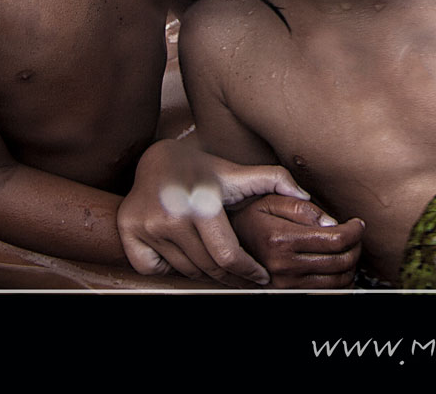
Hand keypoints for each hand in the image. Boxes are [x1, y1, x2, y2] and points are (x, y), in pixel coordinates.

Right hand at [117, 136, 309, 283]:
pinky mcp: (128, 234)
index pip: (229, 257)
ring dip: (204, 272)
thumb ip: (276, 182)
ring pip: (185, 271)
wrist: (156, 160)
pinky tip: (183, 253)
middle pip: (209, 269)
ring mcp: (146, 227)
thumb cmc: (204, 170)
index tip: (260, 276)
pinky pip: (154, 269)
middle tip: (243, 274)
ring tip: (216, 261)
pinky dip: (169, 268)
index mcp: (202, 204)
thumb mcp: (238, 173)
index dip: (249, 272)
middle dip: (231, 276)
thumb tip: (307, 198)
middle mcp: (171, 217)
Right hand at [233, 193, 366, 287]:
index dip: (354, 230)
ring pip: (337, 280)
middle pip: (341, 262)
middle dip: (356, 246)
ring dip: (349, 264)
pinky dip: (339, 280)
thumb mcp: (272, 201)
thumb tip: (332, 223)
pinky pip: (326, 292)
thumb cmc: (251, 218)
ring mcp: (285, 284)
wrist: (226, 243)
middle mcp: (284, 266)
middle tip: (355, 235)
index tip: (358, 224)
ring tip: (346, 249)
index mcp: (282, 240)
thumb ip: (303, 208)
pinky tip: (335, 264)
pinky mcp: (286, 292)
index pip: (336, 240)